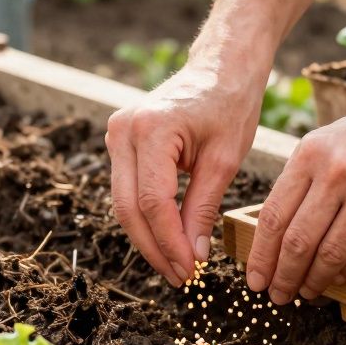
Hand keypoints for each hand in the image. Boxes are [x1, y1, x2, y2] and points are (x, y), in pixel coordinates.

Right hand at [107, 63, 263, 286]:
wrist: (220, 67)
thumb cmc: (229, 104)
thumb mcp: (224, 160)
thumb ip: (204, 209)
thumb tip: (194, 256)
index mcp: (151, 128)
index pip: (153, 202)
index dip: (170, 242)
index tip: (191, 271)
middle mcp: (123, 130)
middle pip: (129, 207)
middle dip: (155, 248)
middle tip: (181, 277)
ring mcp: (116, 134)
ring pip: (124, 202)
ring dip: (148, 237)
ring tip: (176, 265)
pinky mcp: (119, 141)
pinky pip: (127, 189)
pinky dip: (146, 217)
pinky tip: (167, 239)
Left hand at [245, 80, 345, 303]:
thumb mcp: (334, 139)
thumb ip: (306, 178)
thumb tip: (279, 230)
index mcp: (311, 152)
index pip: (273, 215)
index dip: (261, 255)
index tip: (254, 278)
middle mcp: (337, 172)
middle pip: (297, 241)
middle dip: (283, 276)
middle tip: (278, 296)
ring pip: (330, 253)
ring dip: (315, 281)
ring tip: (307, 293)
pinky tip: (338, 278)